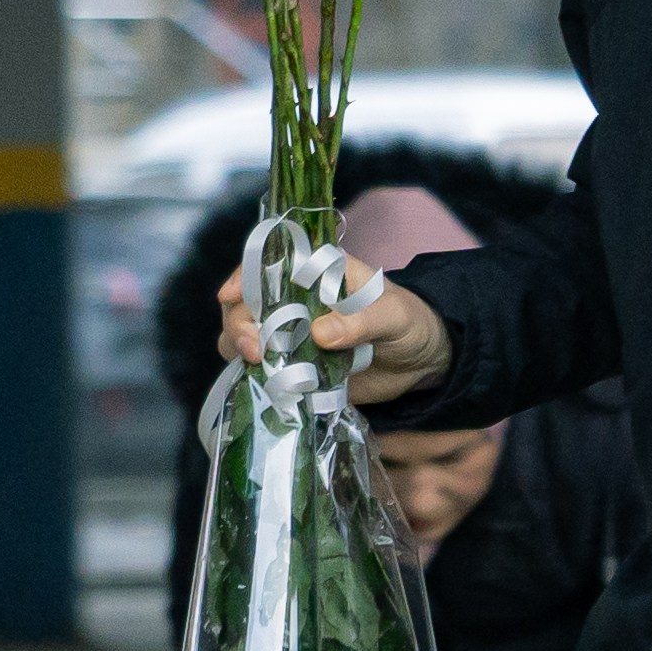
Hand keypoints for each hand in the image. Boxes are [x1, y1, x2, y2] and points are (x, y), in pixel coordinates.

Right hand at [216, 257, 452, 405]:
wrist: (421, 361)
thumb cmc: (409, 322)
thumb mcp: (394, 315)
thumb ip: (362, 320)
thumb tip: (320, 334)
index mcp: (315, 272)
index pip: (267, 263)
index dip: (243, 275)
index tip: (230, 295)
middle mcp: (293, 300)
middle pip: (245, 305)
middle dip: (239, 323)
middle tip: (253, 348)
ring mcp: (289, 336)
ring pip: (244, 339)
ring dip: (241, 351)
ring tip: (259, 365)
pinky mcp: (294, 369)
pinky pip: (263, 373)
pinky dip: (258, 380)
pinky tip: (269, 387)